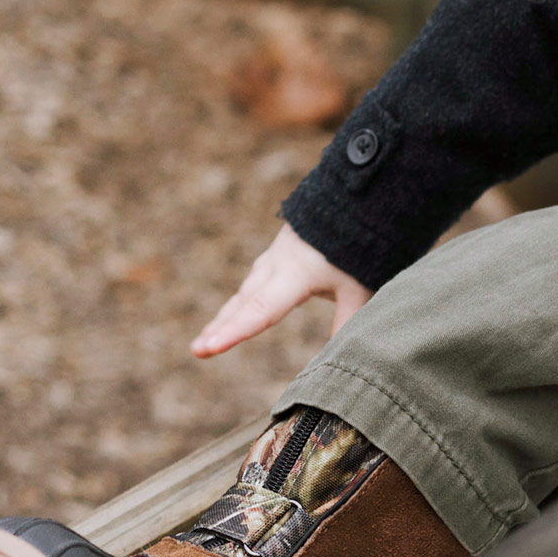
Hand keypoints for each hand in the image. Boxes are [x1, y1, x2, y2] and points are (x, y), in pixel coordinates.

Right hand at [190, 224, 372, 356]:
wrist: (352, 195)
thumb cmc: (359, 241)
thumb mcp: (360, 285)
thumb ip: (348, 321)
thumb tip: (342, 361)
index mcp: (296, 273)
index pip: (262, 309)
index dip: (236, 331)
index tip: (209, 348)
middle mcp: (278, 265)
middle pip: (245, 303)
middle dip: (220, 328)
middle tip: (197, 351)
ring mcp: (276, 256)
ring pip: (246, 292)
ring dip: (225, 317)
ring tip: (205, 341)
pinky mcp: (280, 252)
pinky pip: (254, 282)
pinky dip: (240, 302)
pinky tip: (233, 313)